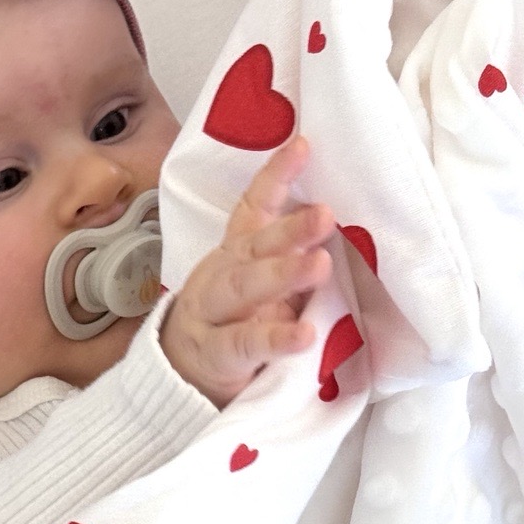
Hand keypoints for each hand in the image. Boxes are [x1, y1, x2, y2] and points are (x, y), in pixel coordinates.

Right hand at [160, 135, 333, 408]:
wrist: (179, 379)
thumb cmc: (233, 324)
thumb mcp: (260, 287)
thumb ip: (290, 261)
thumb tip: (344, 232)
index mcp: (236, 253)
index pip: (254, 208)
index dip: (275, 176)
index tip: (302, 145)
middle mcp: (222, 274)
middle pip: (253, 247)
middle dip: (289, 229)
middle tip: (326, 214)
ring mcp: (213, 314)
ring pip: (243, 288)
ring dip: (281, 274)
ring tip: (320, 265)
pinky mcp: (215, 355)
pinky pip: (246, 344)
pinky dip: (276, 338)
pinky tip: (305, 336)